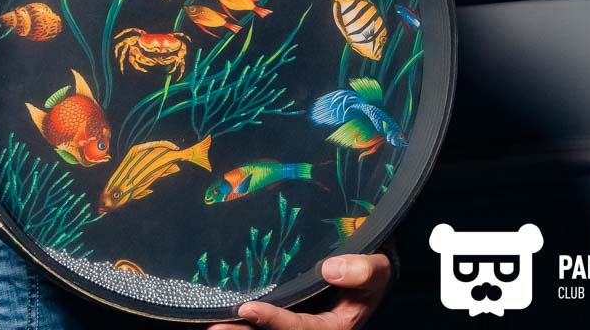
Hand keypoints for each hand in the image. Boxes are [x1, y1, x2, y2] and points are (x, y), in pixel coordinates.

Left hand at [211, 252, 391, 328]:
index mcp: (334, 327)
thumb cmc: (372, 270)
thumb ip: (364, 270)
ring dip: (239, 329)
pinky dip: (244, 319)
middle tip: (214, 327)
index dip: (275, 322)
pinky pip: (264, 321)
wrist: (368, 267)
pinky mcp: (288, 311)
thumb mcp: (378, 269)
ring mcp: (298, 322)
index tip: (248, 309)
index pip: (301, 329)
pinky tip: (220, 310)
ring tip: (210, 322)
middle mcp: (312, 329)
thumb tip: (331, 268)